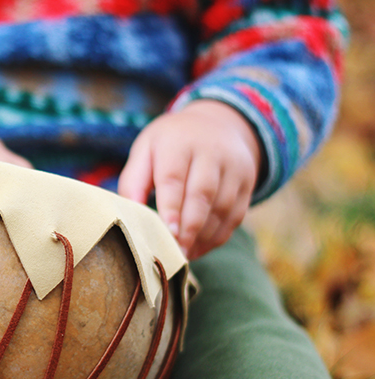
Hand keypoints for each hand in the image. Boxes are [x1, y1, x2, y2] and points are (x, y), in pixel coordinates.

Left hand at [118, 100, 261, 259]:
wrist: (217, 123)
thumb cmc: (169, 144)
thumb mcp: (145, 150)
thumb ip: (133, 181)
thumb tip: (129, 216)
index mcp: (178, 142)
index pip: (174, 178)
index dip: (171, 208)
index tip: (167, 233)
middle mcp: (211, 151)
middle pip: (202, 195)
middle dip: (189, 228)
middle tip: (174, 254)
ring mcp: (234, 166)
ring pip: (222, 208)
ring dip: (203, 236)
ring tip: (184, 255)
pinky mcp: (248, 182)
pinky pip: (236, 215)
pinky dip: (217, 237)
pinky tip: (198, 248)